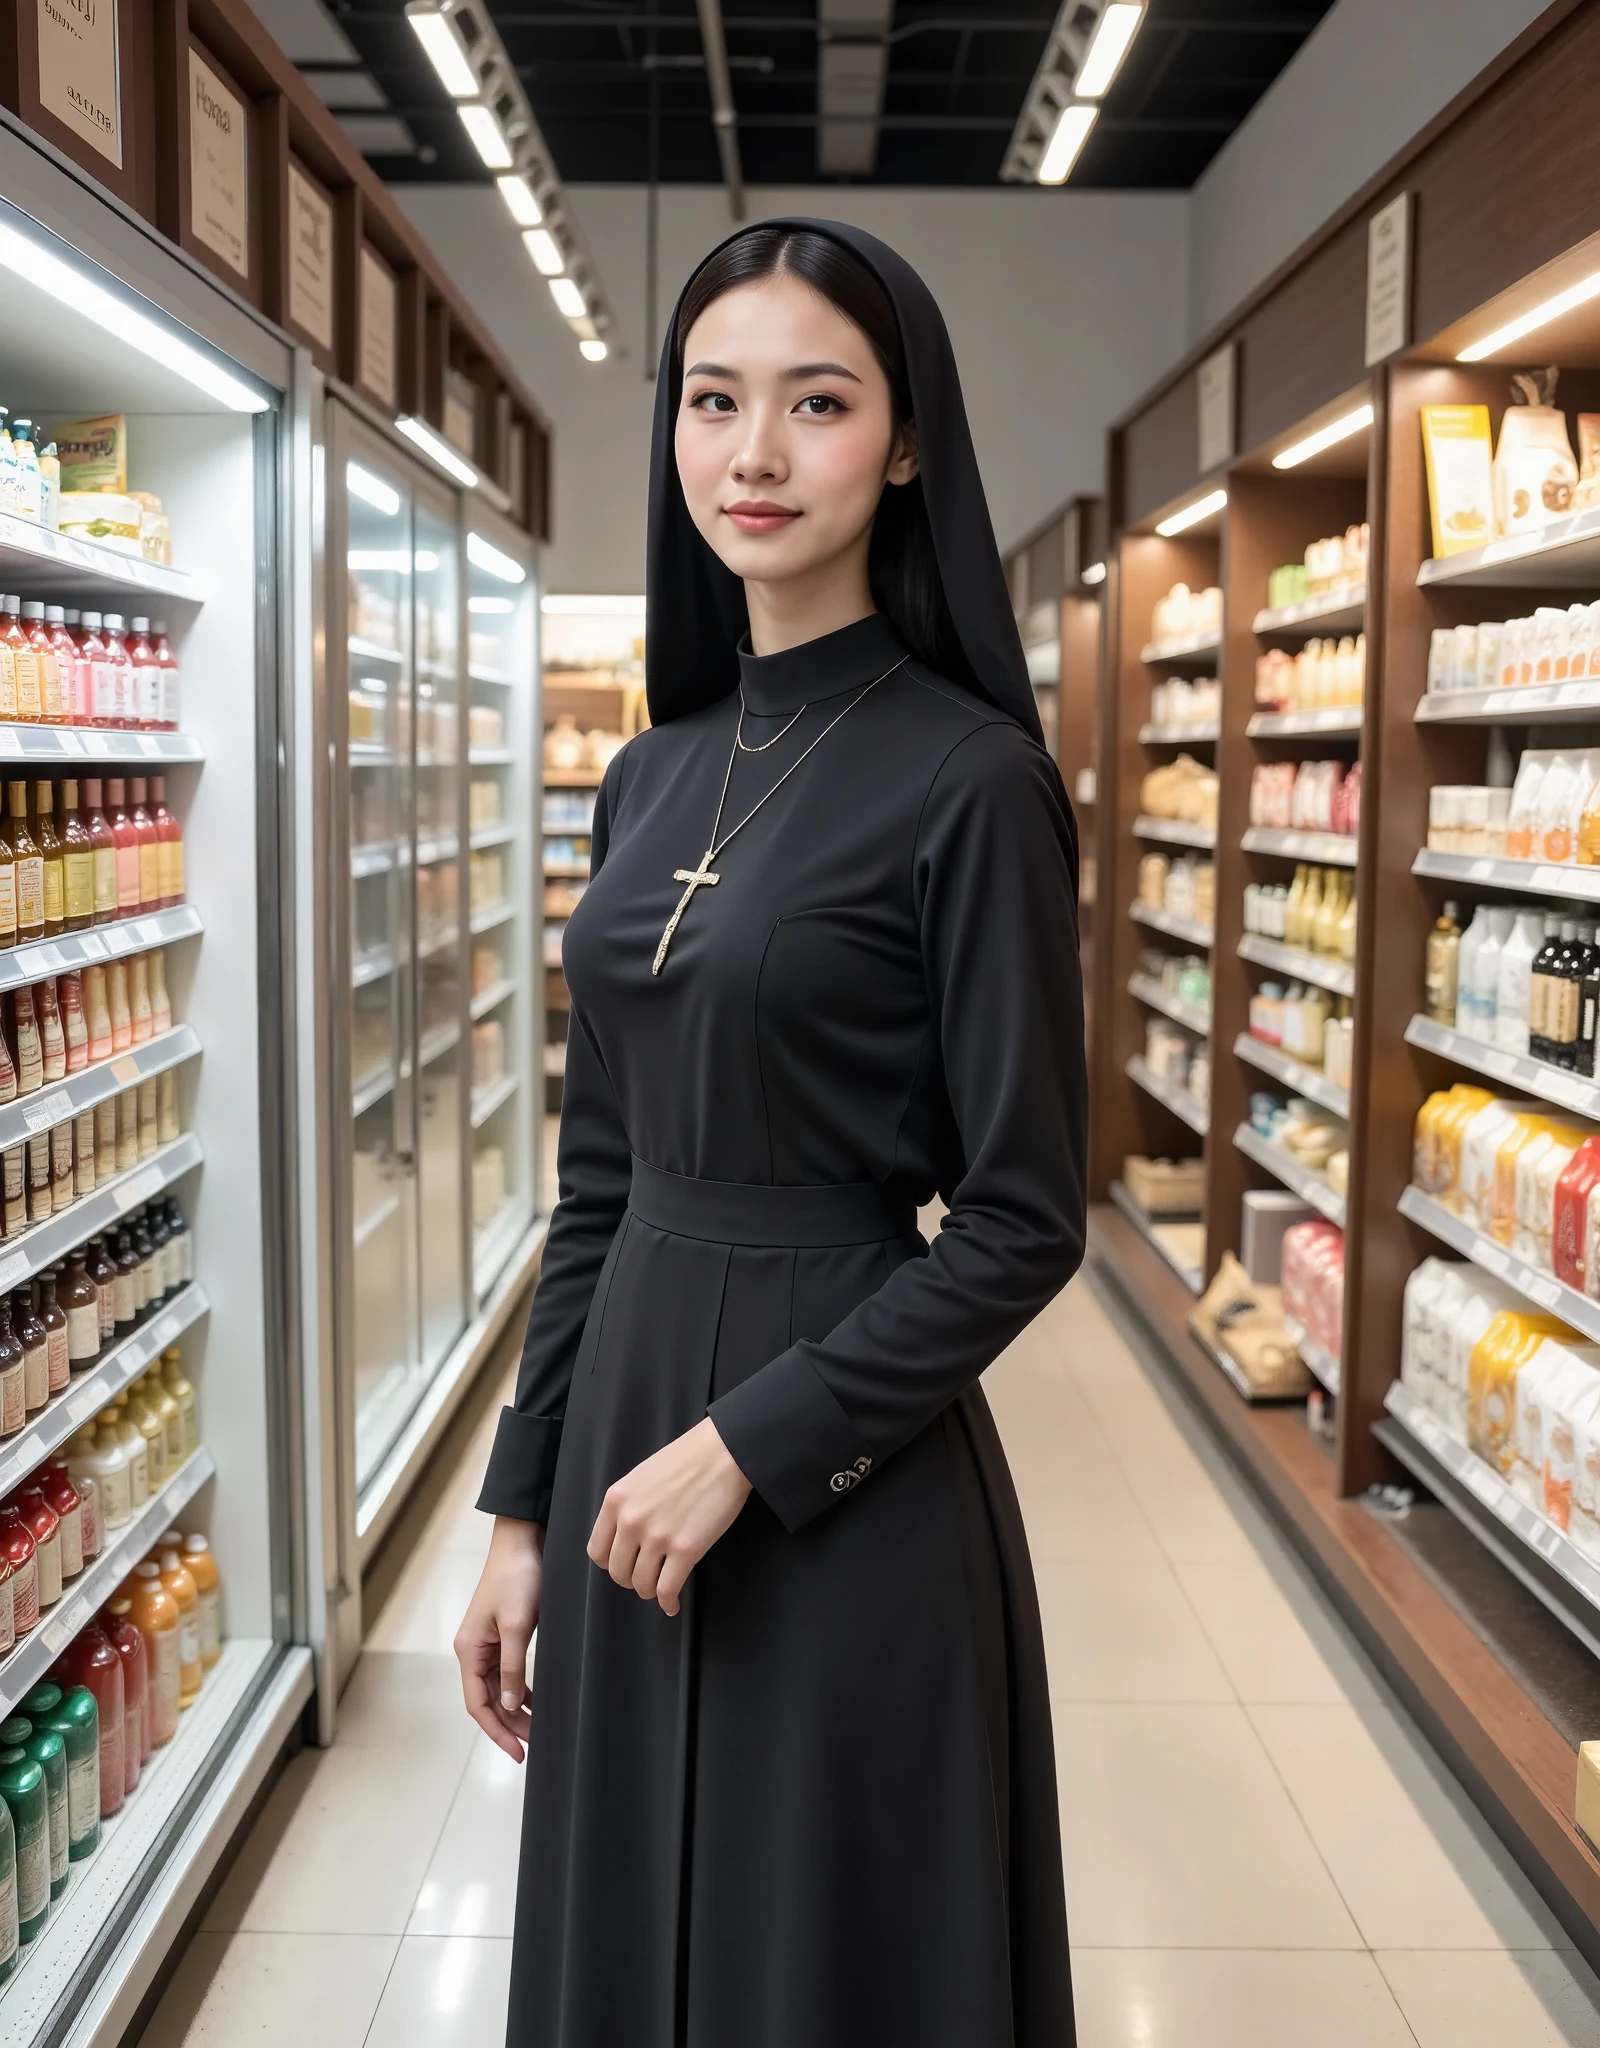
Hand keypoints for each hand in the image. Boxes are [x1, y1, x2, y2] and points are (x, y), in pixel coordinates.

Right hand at [455, 1517, 542, 1760]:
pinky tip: (537, 1699)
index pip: (478, 1704)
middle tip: (535, 1744)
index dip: (497, 1731)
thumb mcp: (516, 1625)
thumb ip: (512, 1668)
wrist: (523, 1539)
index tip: (518, 1752)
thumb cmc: (517, 1578)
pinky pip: (507, 1672)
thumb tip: (511, 1705)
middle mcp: (473, 1650)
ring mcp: (487, 1642)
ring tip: (539, 1728)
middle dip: (509, 1724)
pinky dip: (521, 1688)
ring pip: (499, 1688)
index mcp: (469, 1650)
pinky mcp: (503, 1633)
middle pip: (488, 1700)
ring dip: (516, 1709)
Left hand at [587, 1416, 751, 1616]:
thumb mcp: (641, 1477)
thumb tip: (625, 1539)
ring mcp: (657, 1537)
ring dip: (651, 1590)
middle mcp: (631, 1521)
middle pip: (618, 1572)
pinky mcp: (685, 1550)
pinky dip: (669, 1603)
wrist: (723, 1453)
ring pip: (641, 1585)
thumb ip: (628, 1506)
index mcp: (616, 1501)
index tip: (625, 1564)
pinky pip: (667, 1590)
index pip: (597, 1551)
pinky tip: (673, 1604)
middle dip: (631, 1580)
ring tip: (661, 1587)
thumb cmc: (687, 1459)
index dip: (612, 1564)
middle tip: (646, 1577)